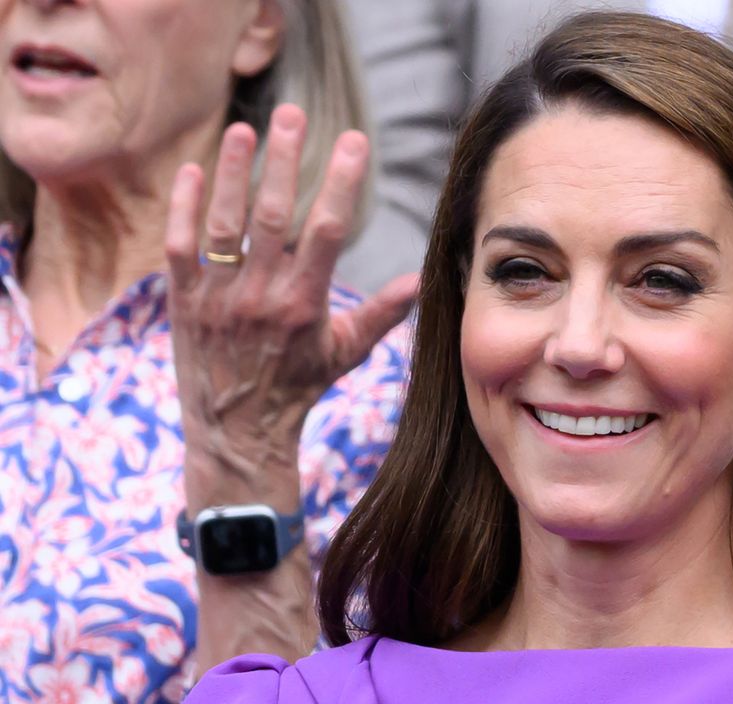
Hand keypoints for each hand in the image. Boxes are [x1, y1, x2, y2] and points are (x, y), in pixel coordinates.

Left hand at [165, 104, 416, 509]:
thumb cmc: (299, 388)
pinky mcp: (183, 302)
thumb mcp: (346, 353)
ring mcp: (217, 298)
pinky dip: (184, 208)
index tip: (353, 141)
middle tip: (292, 113)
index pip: (325, 230)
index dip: (339, 181)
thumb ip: (382, 313)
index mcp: (304, 305)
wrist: (237, 432)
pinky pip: (180, 247)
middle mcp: (260, 297)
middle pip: (272, 215)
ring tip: (243, 128)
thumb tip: (422, 280)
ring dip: (232, 172)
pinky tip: (194, 171)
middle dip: (284, 159)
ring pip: (224, 224)